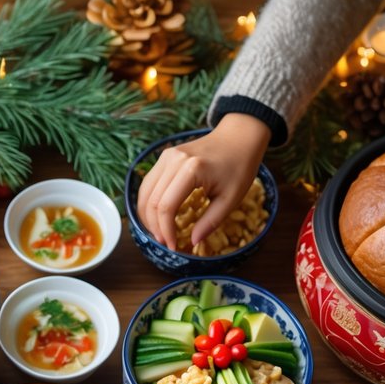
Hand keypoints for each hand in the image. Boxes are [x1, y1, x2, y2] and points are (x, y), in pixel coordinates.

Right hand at [136, 113, 269, 251]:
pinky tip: (157, 216)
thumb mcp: (231, 199)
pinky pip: (149, 183)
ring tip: (159, 232)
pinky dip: (149, 202)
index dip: (166, 231)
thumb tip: (192, 242)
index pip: (166, 206)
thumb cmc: (239, 167)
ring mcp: (167, 156)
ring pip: (145, 192)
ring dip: (147, 216)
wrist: (239, 137)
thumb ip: (210, 222)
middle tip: (164, 242)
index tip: (173, 246)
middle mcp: (174, 160)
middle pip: (151, 201)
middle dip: (154, 226)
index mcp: (192, 170)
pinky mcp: (165, 156)